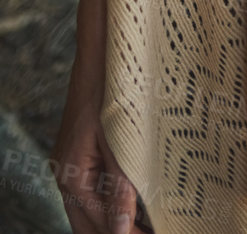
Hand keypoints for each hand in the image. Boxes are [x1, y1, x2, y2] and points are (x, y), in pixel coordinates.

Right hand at [51, 88, 144, 233]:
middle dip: (118, 232)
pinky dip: (112, 200)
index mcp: (72, 177)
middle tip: (153, 231)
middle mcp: (66, 176)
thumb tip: (121, 230)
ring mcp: (72, 166)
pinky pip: (94, 189)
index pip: (100, 224)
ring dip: (116, 219)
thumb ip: (121, 187)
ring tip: (149, 221)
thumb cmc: (112, 92)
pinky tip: (137, 200)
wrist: (101, 57)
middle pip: (89, 225)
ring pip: (90, 210)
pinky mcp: (81, 156)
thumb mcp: (120, 141)